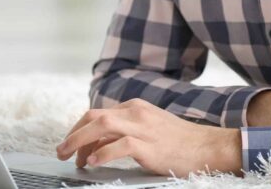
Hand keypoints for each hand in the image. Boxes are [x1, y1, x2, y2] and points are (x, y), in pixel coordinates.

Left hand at [56, 98, 241, 176]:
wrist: (208, 147)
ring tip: (71, 158)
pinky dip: (102, 153)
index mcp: (134, 107)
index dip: (79, 131)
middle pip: (94, 116)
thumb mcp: (149, 129)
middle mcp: (136, 112)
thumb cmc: (179, 143)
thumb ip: (124, 132)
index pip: (97, 114)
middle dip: (73, 134)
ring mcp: (143, 127)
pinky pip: (119, 145)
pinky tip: (93, 163)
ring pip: (101, 125)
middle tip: (61, 152)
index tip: (71, 147)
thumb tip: (96, 147)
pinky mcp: (149, 144)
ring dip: (80, 142)